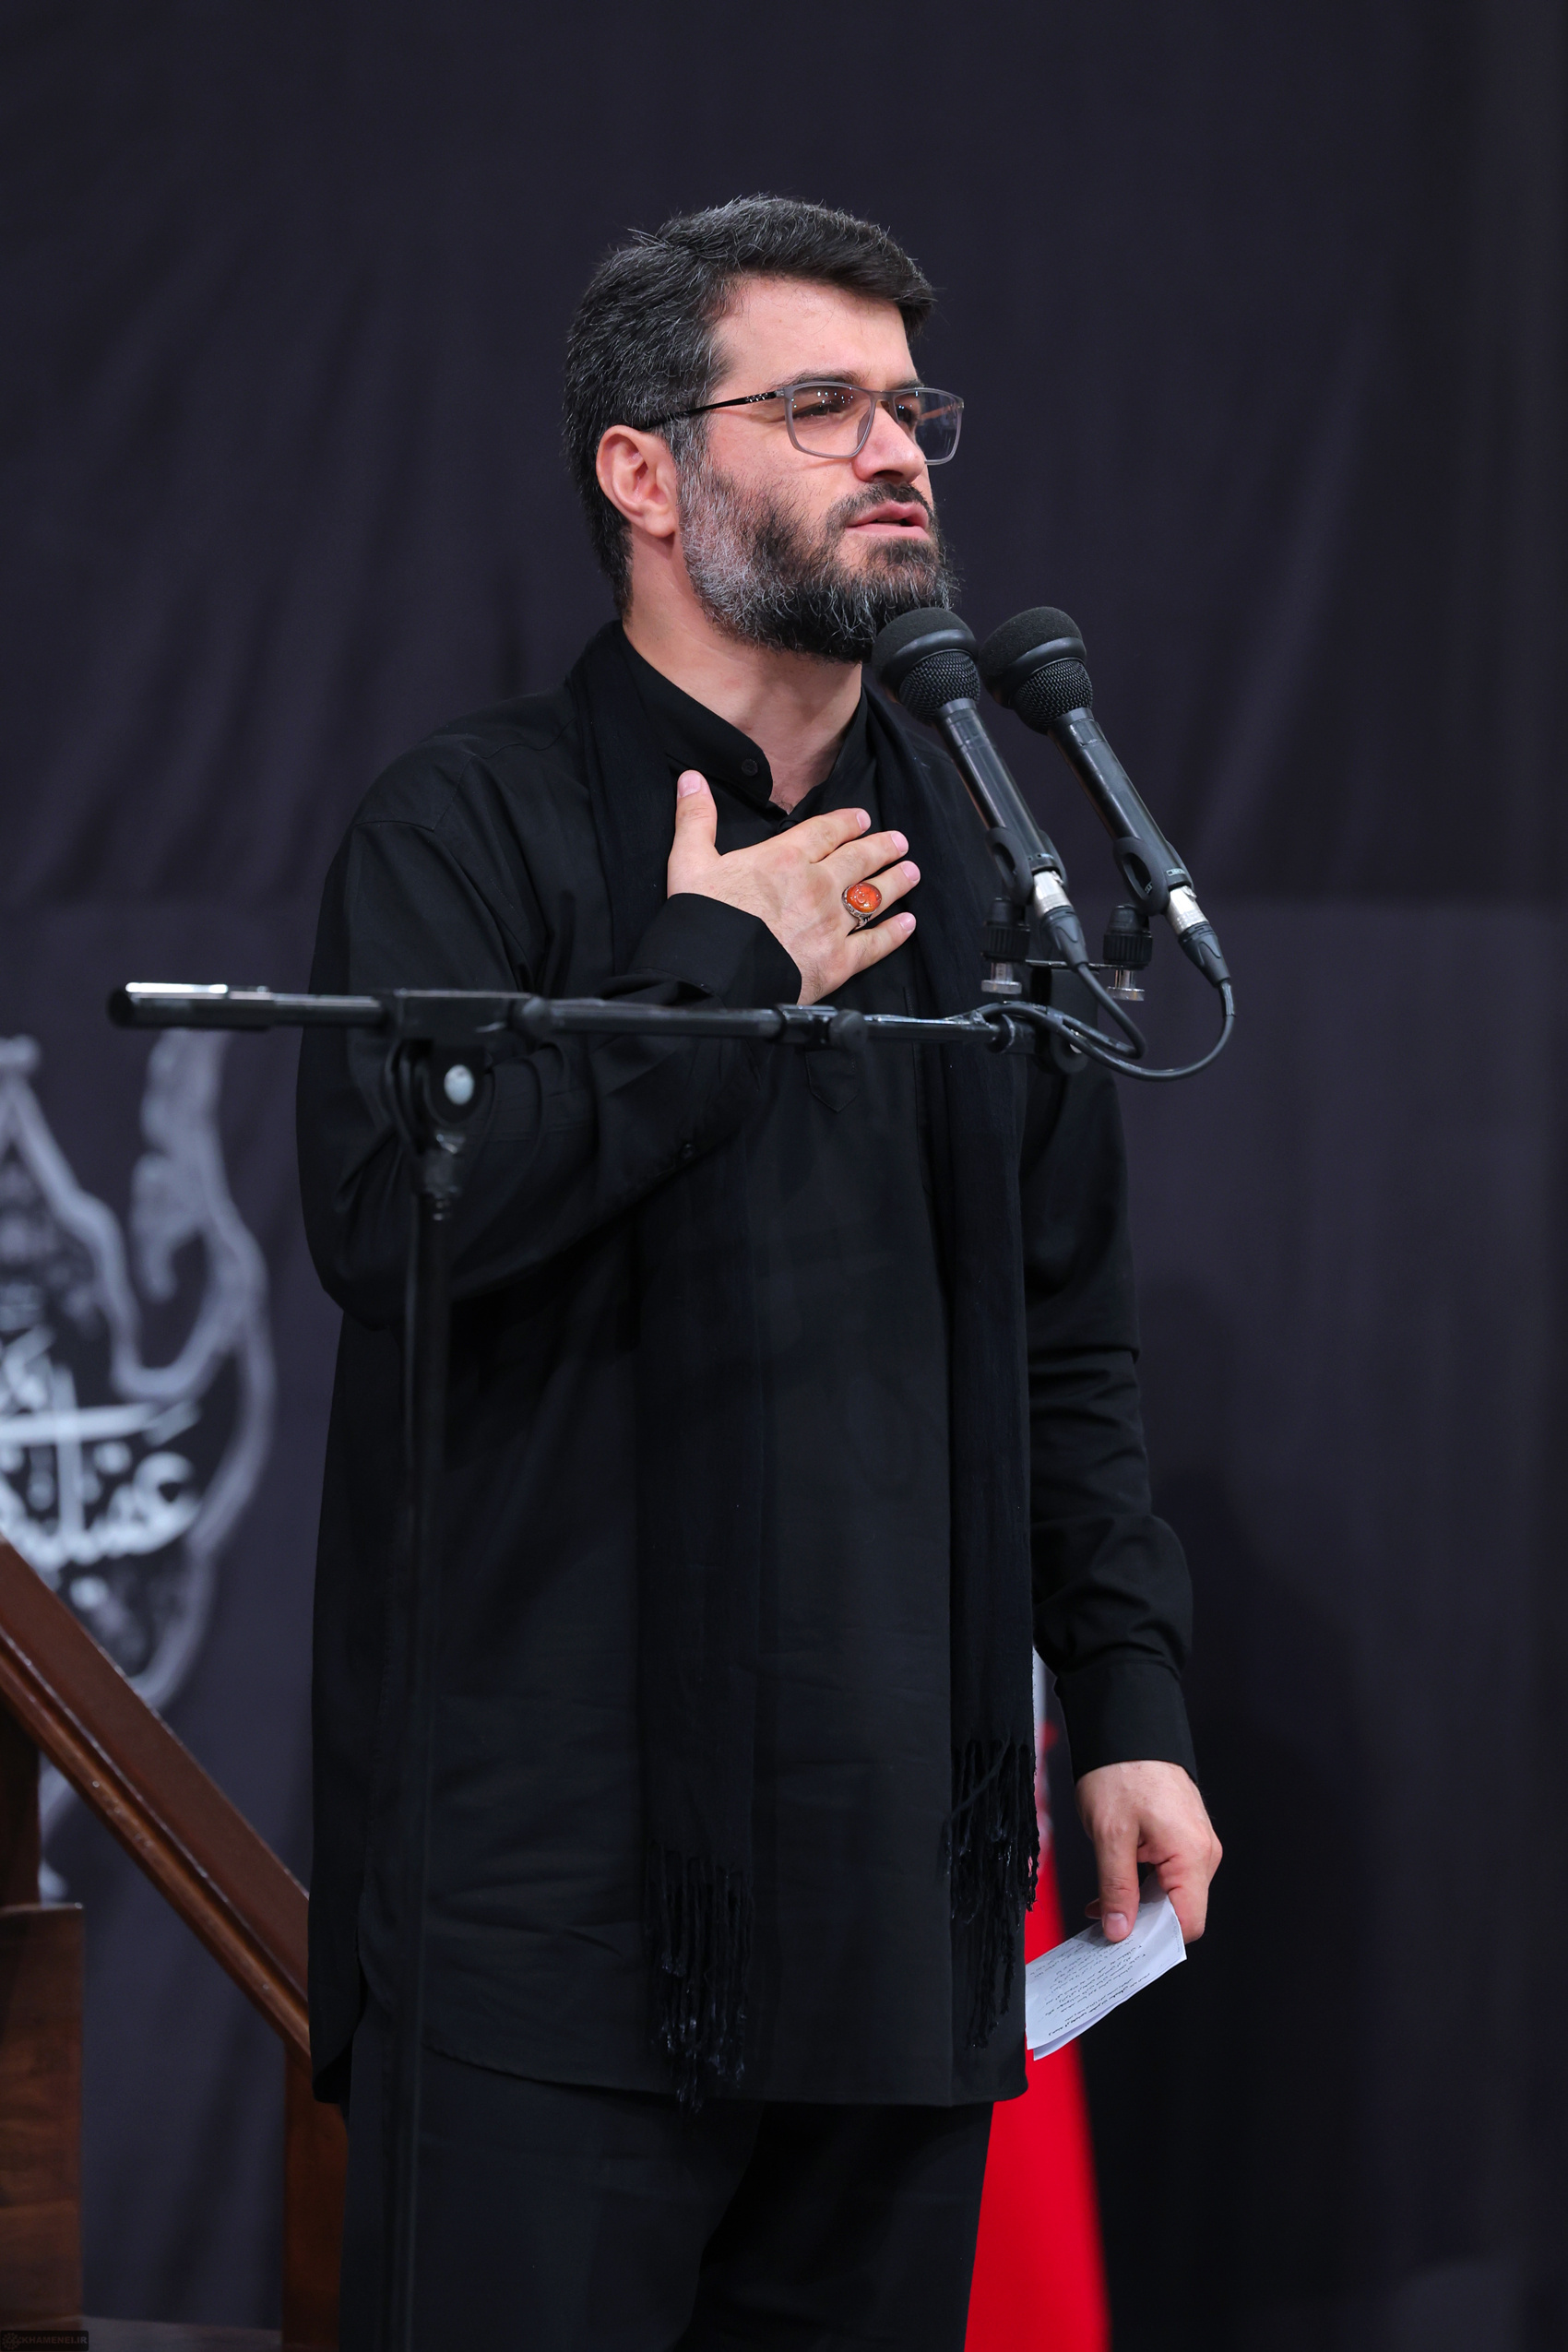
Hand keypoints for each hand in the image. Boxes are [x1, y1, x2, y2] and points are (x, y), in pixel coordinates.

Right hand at [666, 771, 917, 1005]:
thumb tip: (691, 779)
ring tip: (911, 871)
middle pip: (859, 860)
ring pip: (873, 897)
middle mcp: (816, 886)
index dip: (847, 822)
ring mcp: (831, 924)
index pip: (825, 831)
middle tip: (899, 841)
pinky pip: (874, 944)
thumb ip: (695, 819)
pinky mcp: (837, 962)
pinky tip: (908, 923)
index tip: (862, 818)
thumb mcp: (688, 862)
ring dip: (895, 882)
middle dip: (881, 848)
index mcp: (784, 858)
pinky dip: (894, 934)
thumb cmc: (701, 920)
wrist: (712, 975)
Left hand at [1075, 1759, 1221, 1943]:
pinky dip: (1141, 1886)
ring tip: (1099, 1908)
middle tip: (1101, 1931)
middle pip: (1179, 1911)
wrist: (1128, 1724)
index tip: (1122, 1951)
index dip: (1155, 1942)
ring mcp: (1195, 1844)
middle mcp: (1203, 1853)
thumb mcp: (1109, 1834)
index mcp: (1193, 1855)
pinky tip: (1111, 1887)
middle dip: (1141, 1925)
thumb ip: (1116, 1887)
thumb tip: (1120, 1933)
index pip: (1188, 1923)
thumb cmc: (1121, 1771)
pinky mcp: (1182, 1837)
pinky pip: (1167, 1875)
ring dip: (1136, 1905)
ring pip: (1170, 1894)